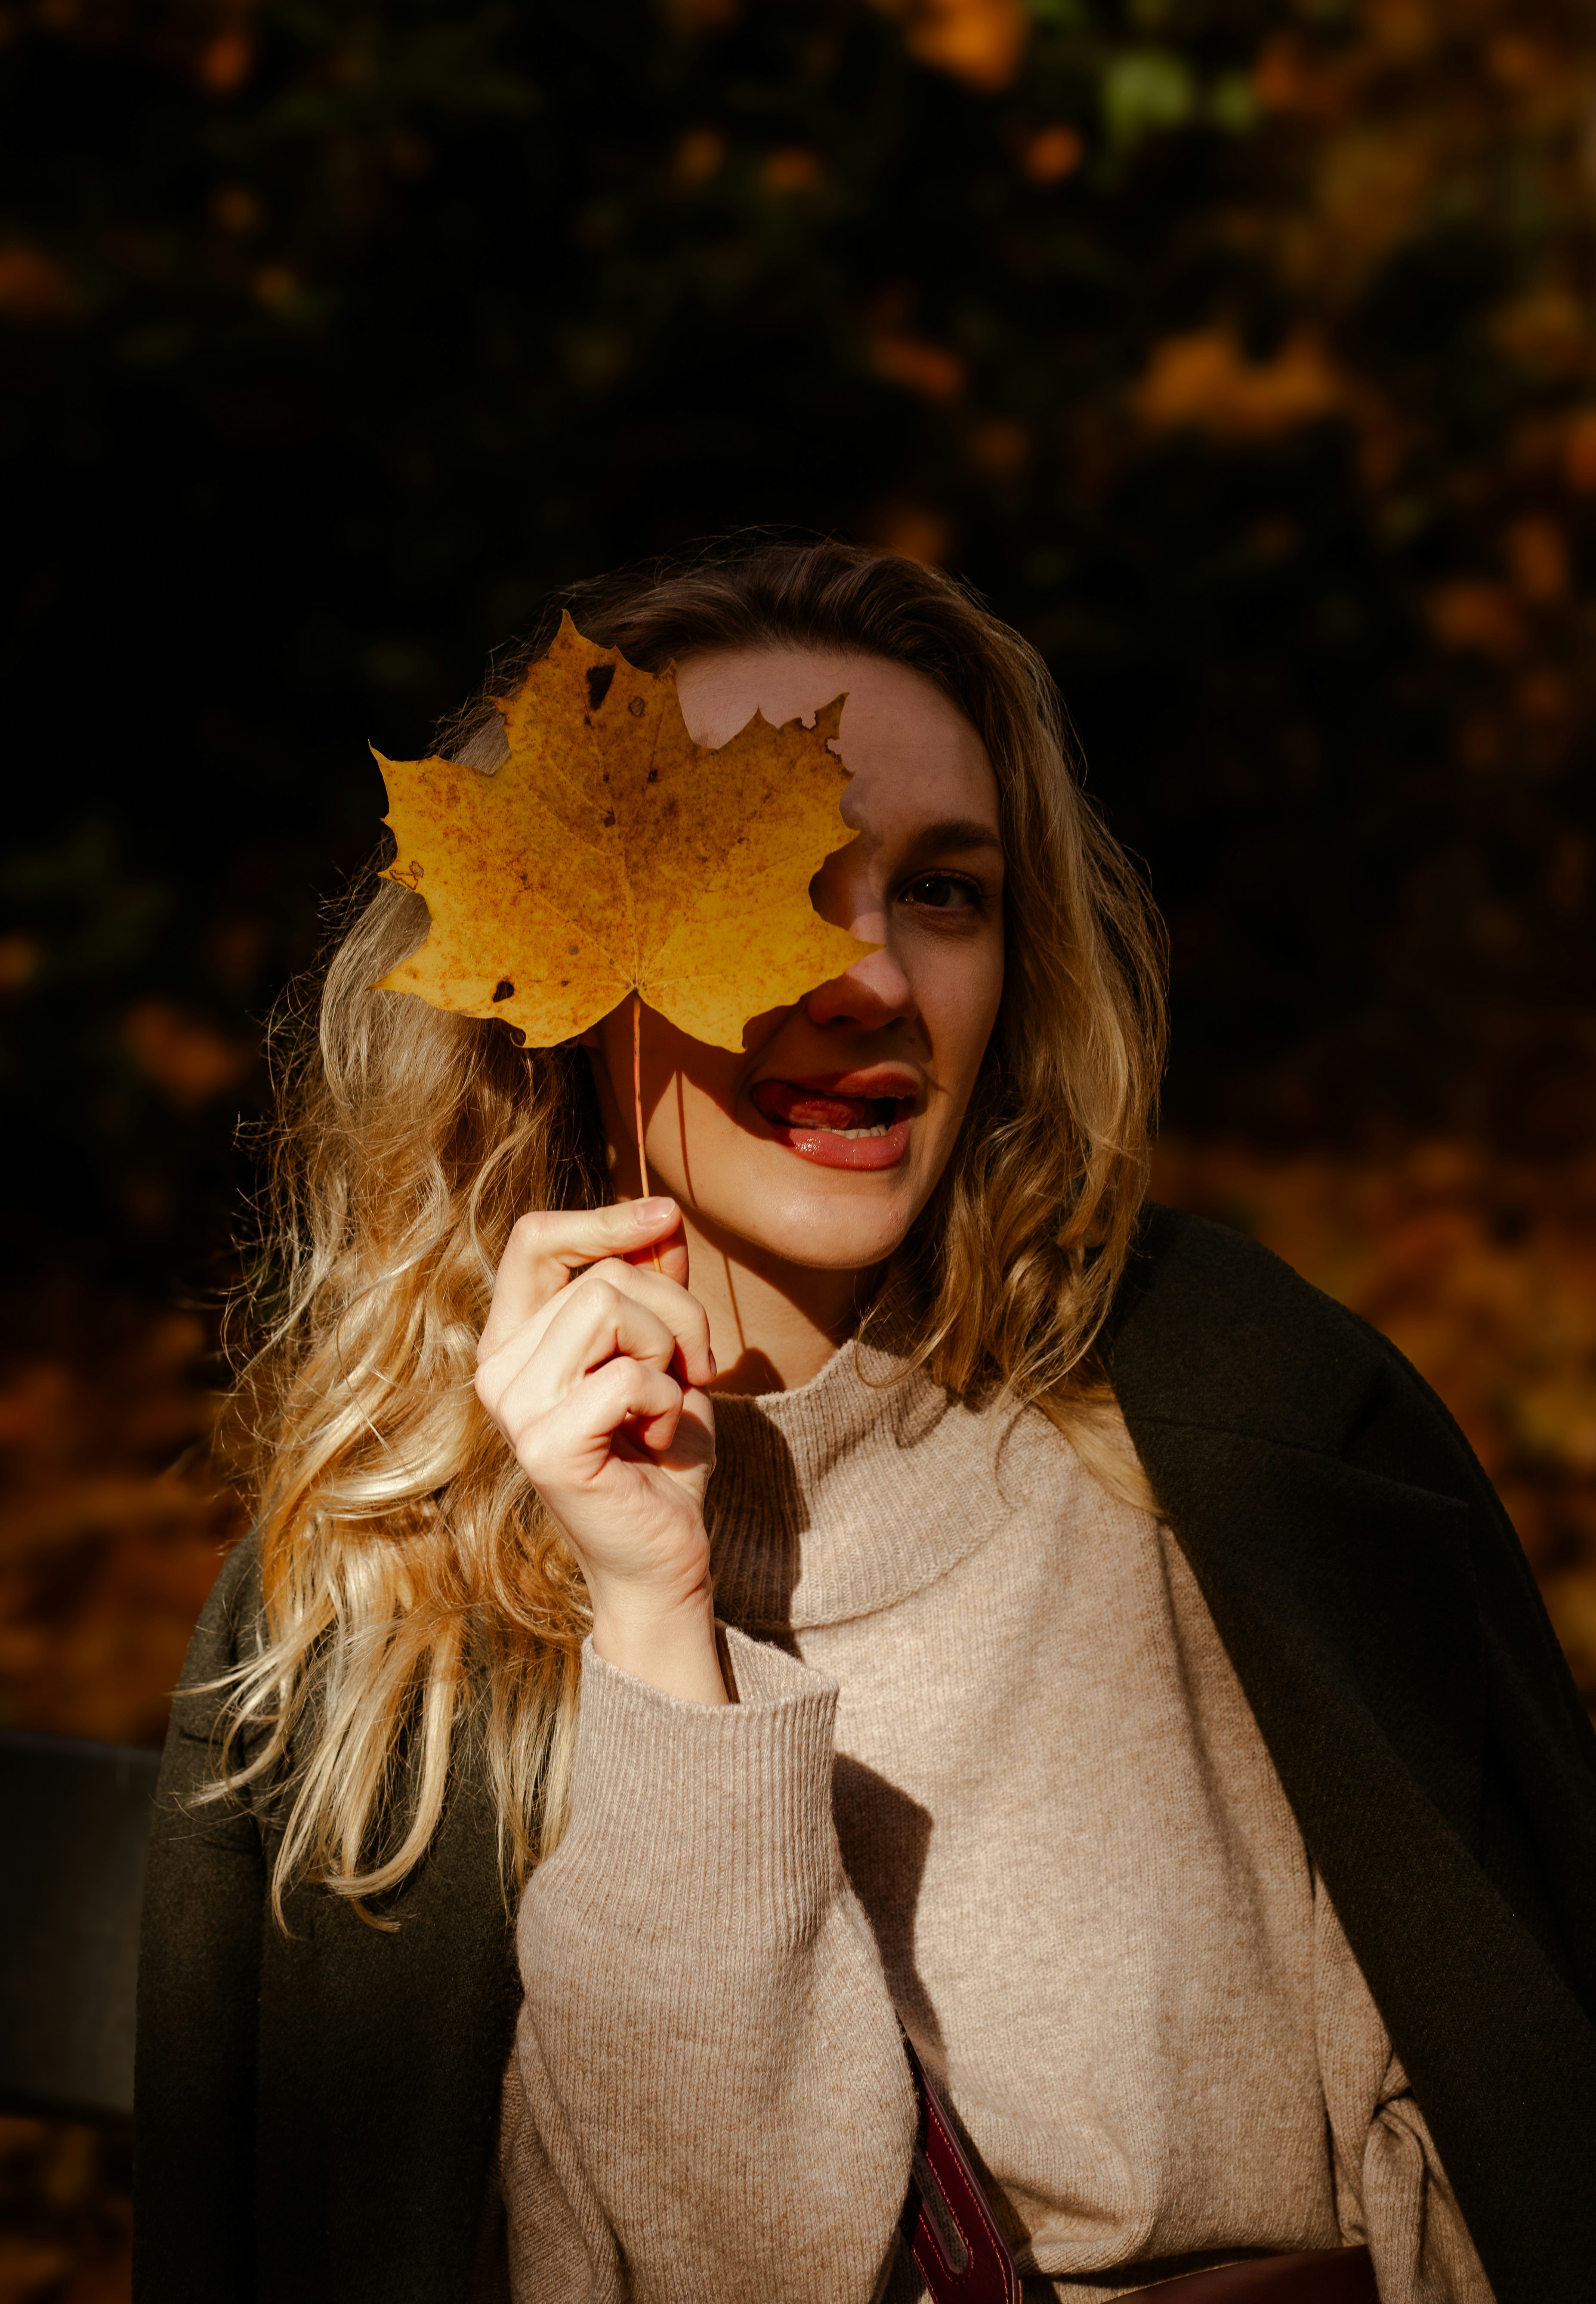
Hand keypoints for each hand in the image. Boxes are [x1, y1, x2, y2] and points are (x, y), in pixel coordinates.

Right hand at [474, 1198, 726, 1702]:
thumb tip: (662, 1221)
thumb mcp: (666, 1353)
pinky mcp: (546, 1445)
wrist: (664, 1555)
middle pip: (601, 1276)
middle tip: (693, 1369)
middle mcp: (498, 1369)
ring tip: (669, 1404)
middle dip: (675, 1310)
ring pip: (611, 1309)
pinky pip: (628, 1375)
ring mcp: (515, 1409)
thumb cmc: (661, 1453)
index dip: (603, 1219)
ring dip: (671, 1351)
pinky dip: (667, 1402)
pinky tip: (658, 1441)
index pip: (533, 1240)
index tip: (666, 1217)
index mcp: (515, 1340)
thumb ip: (653, 1288)